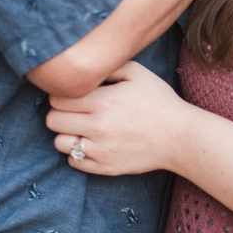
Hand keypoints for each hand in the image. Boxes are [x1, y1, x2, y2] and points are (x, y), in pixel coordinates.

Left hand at [45, 61, 192, 175]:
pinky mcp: (105, 167)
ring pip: (59, 143)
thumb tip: (84, 65)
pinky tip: (91, 142)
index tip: (72, 93)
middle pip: (53, 121)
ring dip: (66, 133)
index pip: (58, 98)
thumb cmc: (158, 101)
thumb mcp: (137, 73)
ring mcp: (101, 150)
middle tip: (75, 109)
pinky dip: (77, 152)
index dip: (61, 93)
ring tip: (81, 127)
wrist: (179, 137)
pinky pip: (73, 162)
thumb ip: (108, 66)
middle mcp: (99, 127)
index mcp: (104, 101)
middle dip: (60, 112)